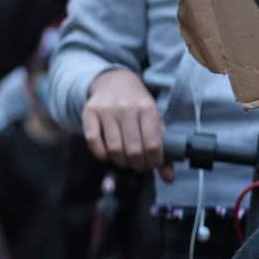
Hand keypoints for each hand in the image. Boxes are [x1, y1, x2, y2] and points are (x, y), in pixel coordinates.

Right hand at [82, 67, 174, 181]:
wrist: (115, 81)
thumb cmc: (137, 105)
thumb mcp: (154, 120)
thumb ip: (162, 148)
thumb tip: (168, 177)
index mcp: (148, 109)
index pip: (152, 145)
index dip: (153, 162)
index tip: (151, 164)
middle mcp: (127, 108)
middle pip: (133, 150)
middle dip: (137, 164)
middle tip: (137, 165)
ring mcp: (106, 110)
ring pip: (114, 148)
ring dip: (120, 161)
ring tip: (124, 160)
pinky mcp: (89, 112)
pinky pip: (93, 140)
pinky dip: (100, 154)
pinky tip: (107, 154)